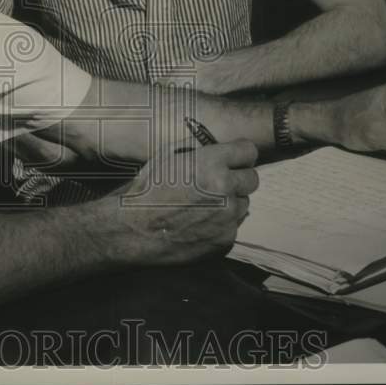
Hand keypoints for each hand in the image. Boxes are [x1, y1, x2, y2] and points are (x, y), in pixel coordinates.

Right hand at [101, 139, 258, 265]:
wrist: (133, 229)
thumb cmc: (146, 190)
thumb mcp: (168, 156)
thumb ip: (197, 148)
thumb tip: (216, 144)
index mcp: (212, 163)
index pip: (248, 151)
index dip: (240, 154)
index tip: (234, 159)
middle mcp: (225, 188)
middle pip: (252, 179)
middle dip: (238, 179)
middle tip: (219, 183)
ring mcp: (228, 217)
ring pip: (243, 204)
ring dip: (230, 203)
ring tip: (203, 206)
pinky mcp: (225, 240)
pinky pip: (232, 227)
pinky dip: (221, 225)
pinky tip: (199, 224)